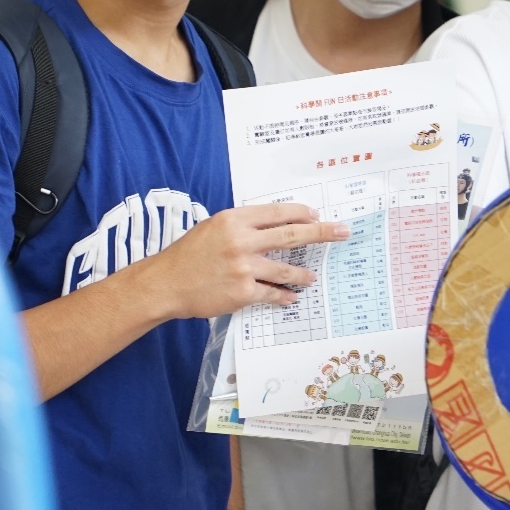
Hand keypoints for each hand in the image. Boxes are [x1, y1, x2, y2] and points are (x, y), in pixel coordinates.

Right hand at [139, 202, 349, 320]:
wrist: (166, 283)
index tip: (317, 215)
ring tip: (312, 277)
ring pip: (286, 269)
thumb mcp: (213, 227)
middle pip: (293, 234)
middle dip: (323, 232)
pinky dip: (284, 295)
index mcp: (234, 219)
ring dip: (303, 274)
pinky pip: (272, 293)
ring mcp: (244, 267)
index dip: (302, 213)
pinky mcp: (243, 292)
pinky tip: (291, 297)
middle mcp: (242, 240)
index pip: (278, 212)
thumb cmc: (189, 254)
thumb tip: (276, 225)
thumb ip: (243, 224)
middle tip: (343, 232)